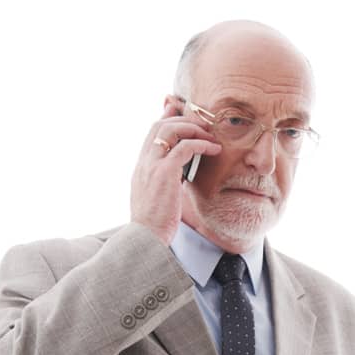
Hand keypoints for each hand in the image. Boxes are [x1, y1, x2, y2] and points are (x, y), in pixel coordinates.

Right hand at [130, 112, 221, 246]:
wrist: (145, 239)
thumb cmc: (153, 226)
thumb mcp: (155, 199)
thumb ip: (162, 183)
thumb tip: (176, 180)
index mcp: (141, 168)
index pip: (152, 133)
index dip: (167, 119)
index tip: (182, 115)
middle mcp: (144, 162)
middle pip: (160, 124)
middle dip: (182, 119)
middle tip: (202, 125)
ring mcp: (152, 165)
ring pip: (171, 129)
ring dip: (193, 128)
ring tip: (210, 137)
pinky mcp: (165, 172)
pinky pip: (184, 147)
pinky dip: (200, 143)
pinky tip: (212, 149)